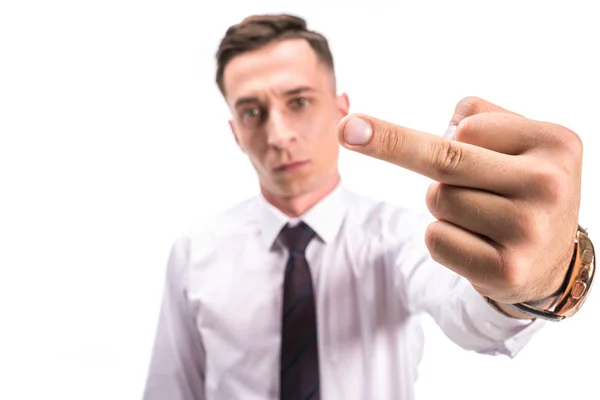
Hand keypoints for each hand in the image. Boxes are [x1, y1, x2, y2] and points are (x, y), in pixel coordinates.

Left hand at [337, 96, 582, 305]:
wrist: (551, 260)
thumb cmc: (519, 187)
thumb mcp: (516, 141)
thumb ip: (473, 117)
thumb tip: (400, 126)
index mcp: (554, 143)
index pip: (468, 127)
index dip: (450, 135)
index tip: (431, 131)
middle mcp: (549, 185)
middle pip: (445, 159)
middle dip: (389, 142)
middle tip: (346, 128)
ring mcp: (530, 231)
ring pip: (437, 200)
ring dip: (443, 204)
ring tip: (482, 216)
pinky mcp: (507, 270)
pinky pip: (436, 238)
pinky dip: (442, 238)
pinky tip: (478, 244)